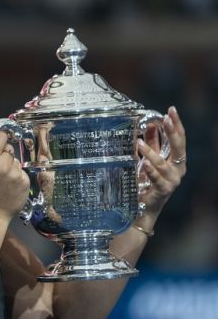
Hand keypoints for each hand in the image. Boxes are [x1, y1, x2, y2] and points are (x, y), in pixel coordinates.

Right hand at [0, 128, 29, 220]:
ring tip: (2, 180)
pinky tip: (9, 185)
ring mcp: (16, 174)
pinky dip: (17, 177)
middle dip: (3, 156)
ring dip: (10, 167)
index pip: (2, 136)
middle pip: (9, 149)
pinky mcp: (25, 182)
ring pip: (16, 161)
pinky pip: (22, 172)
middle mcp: (4, 165)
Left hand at [137, 106, 185, 220]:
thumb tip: (151, 123)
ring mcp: (172, 180)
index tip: (172, 110)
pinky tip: (143, 162)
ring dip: (150, 152)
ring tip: (139, 143)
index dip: (176, 124)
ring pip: (163, 163)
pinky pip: (156, 178)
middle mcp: (178, 169)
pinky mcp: (163, 190)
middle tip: (166, 118)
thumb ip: (152, 142)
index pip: (179, 139)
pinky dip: (150, 169)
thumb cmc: (147, 181)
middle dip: (172, 131)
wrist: (143, 207)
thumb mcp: (149, 158)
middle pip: (178, 147)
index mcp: (177, 160)